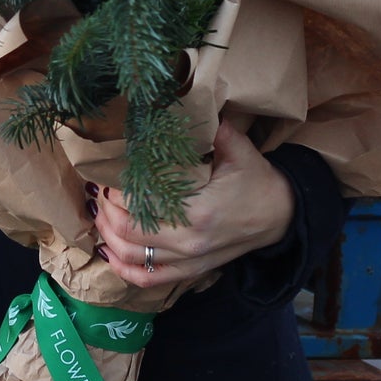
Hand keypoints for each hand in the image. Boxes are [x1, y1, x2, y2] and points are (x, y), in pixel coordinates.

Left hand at [89, 119, 294, 287]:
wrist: (282, 217)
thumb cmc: (258, 182)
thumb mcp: (239, 151)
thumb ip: (214, 130)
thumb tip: (189, 101)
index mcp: (198, 212)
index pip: (141, 208)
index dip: (116, 195)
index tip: (105, 179)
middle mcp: (190, 243)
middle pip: (130, 235)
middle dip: (107, 214)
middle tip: (98, 194)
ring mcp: (190, 262)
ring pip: (134, 259)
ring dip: (109, 239)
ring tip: (99, 218)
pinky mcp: (192, 272)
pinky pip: (150, 279)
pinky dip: (125, 269)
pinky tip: (110, 252)